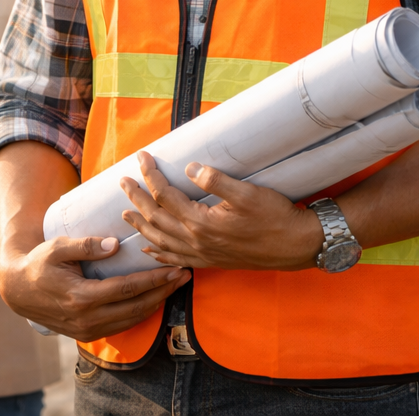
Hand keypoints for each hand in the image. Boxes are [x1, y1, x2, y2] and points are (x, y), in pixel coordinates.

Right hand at [0, 233, 190, 340]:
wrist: (18, 291)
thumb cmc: (38, 263)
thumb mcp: (57, 248)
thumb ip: (86, 246)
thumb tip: (115, 245)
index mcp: (81, 297)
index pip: (127, 289)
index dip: (154, 279)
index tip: (175, 268)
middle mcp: (87, 318)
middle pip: (136, 307)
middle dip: (164, 291)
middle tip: (185, 275)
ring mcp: (88, 329)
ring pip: (132, 319)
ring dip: (157, 302)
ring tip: (175, 286)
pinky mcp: (87, 333)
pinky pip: (122, 325)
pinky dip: (141, 312)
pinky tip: (154, 298)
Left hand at [119, 150, 321, 269]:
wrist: (296, 246)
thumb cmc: (275, 217)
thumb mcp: (248, 193)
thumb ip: (216, 180)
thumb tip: (190, 168)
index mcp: (202, 222)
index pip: (166, 196)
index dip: (151, 175)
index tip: (142, 157)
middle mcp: (197, 241)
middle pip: (156, 218)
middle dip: (137, 198)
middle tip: (122, 182)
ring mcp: (202, 254)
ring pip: (160, 241)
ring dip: (141, 226)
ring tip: (126, 214)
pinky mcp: (211, 261)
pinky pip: (175, 258)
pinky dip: (158, 252)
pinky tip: (149, 249)